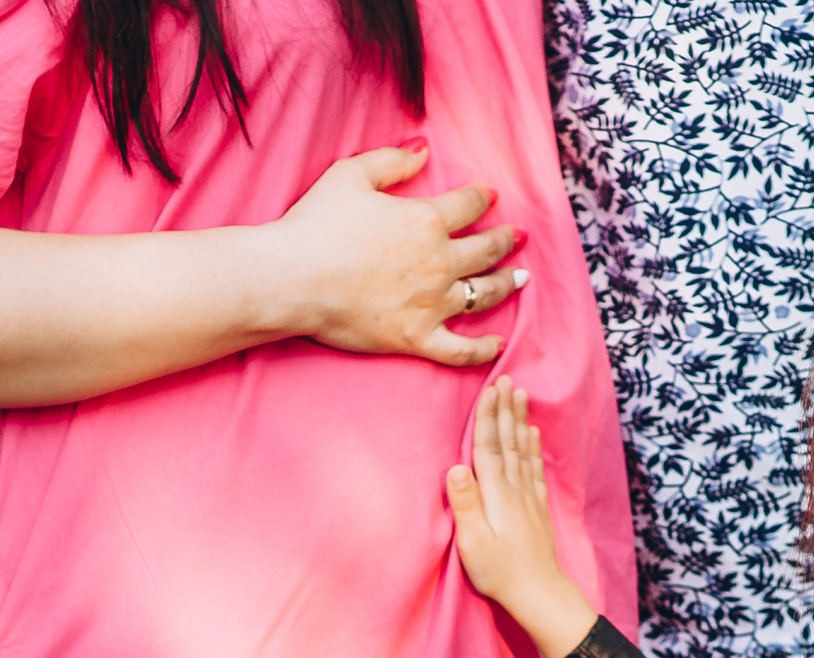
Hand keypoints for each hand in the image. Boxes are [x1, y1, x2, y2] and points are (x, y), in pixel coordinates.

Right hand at [267, 144, 527, 366]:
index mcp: (426, 220)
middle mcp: (439, 261)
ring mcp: (432, 303)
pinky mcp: (418, 338)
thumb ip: (391, 161)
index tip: (491, 196)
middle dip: (506, 240)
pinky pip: (462, 349)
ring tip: (521, 279)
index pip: (469, 205)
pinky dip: (484, 349)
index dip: (483, 197)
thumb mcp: (350, 176)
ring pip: (484, 294)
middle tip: (518, 237)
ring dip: (507, 284)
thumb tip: (424, 151)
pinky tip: (499, 344)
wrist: (293, 278)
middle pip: (486, 249)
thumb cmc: (315, 225)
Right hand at [446, 378, 596, 657]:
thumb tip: (454, 468)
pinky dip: (533, 447)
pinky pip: (534, 469)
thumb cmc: (500, 572)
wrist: (538, 593)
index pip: (488, 448)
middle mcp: (515, 490)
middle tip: (506, 378)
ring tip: (521, 394)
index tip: (489, 389)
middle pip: (508, 441)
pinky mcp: (536, 508)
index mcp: (496, 495)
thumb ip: (465, 504)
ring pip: (522, 450)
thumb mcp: (473, 543)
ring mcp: (528, 497)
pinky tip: (533, 433)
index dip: (488, 417)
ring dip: (520, 420)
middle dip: (505, 409)